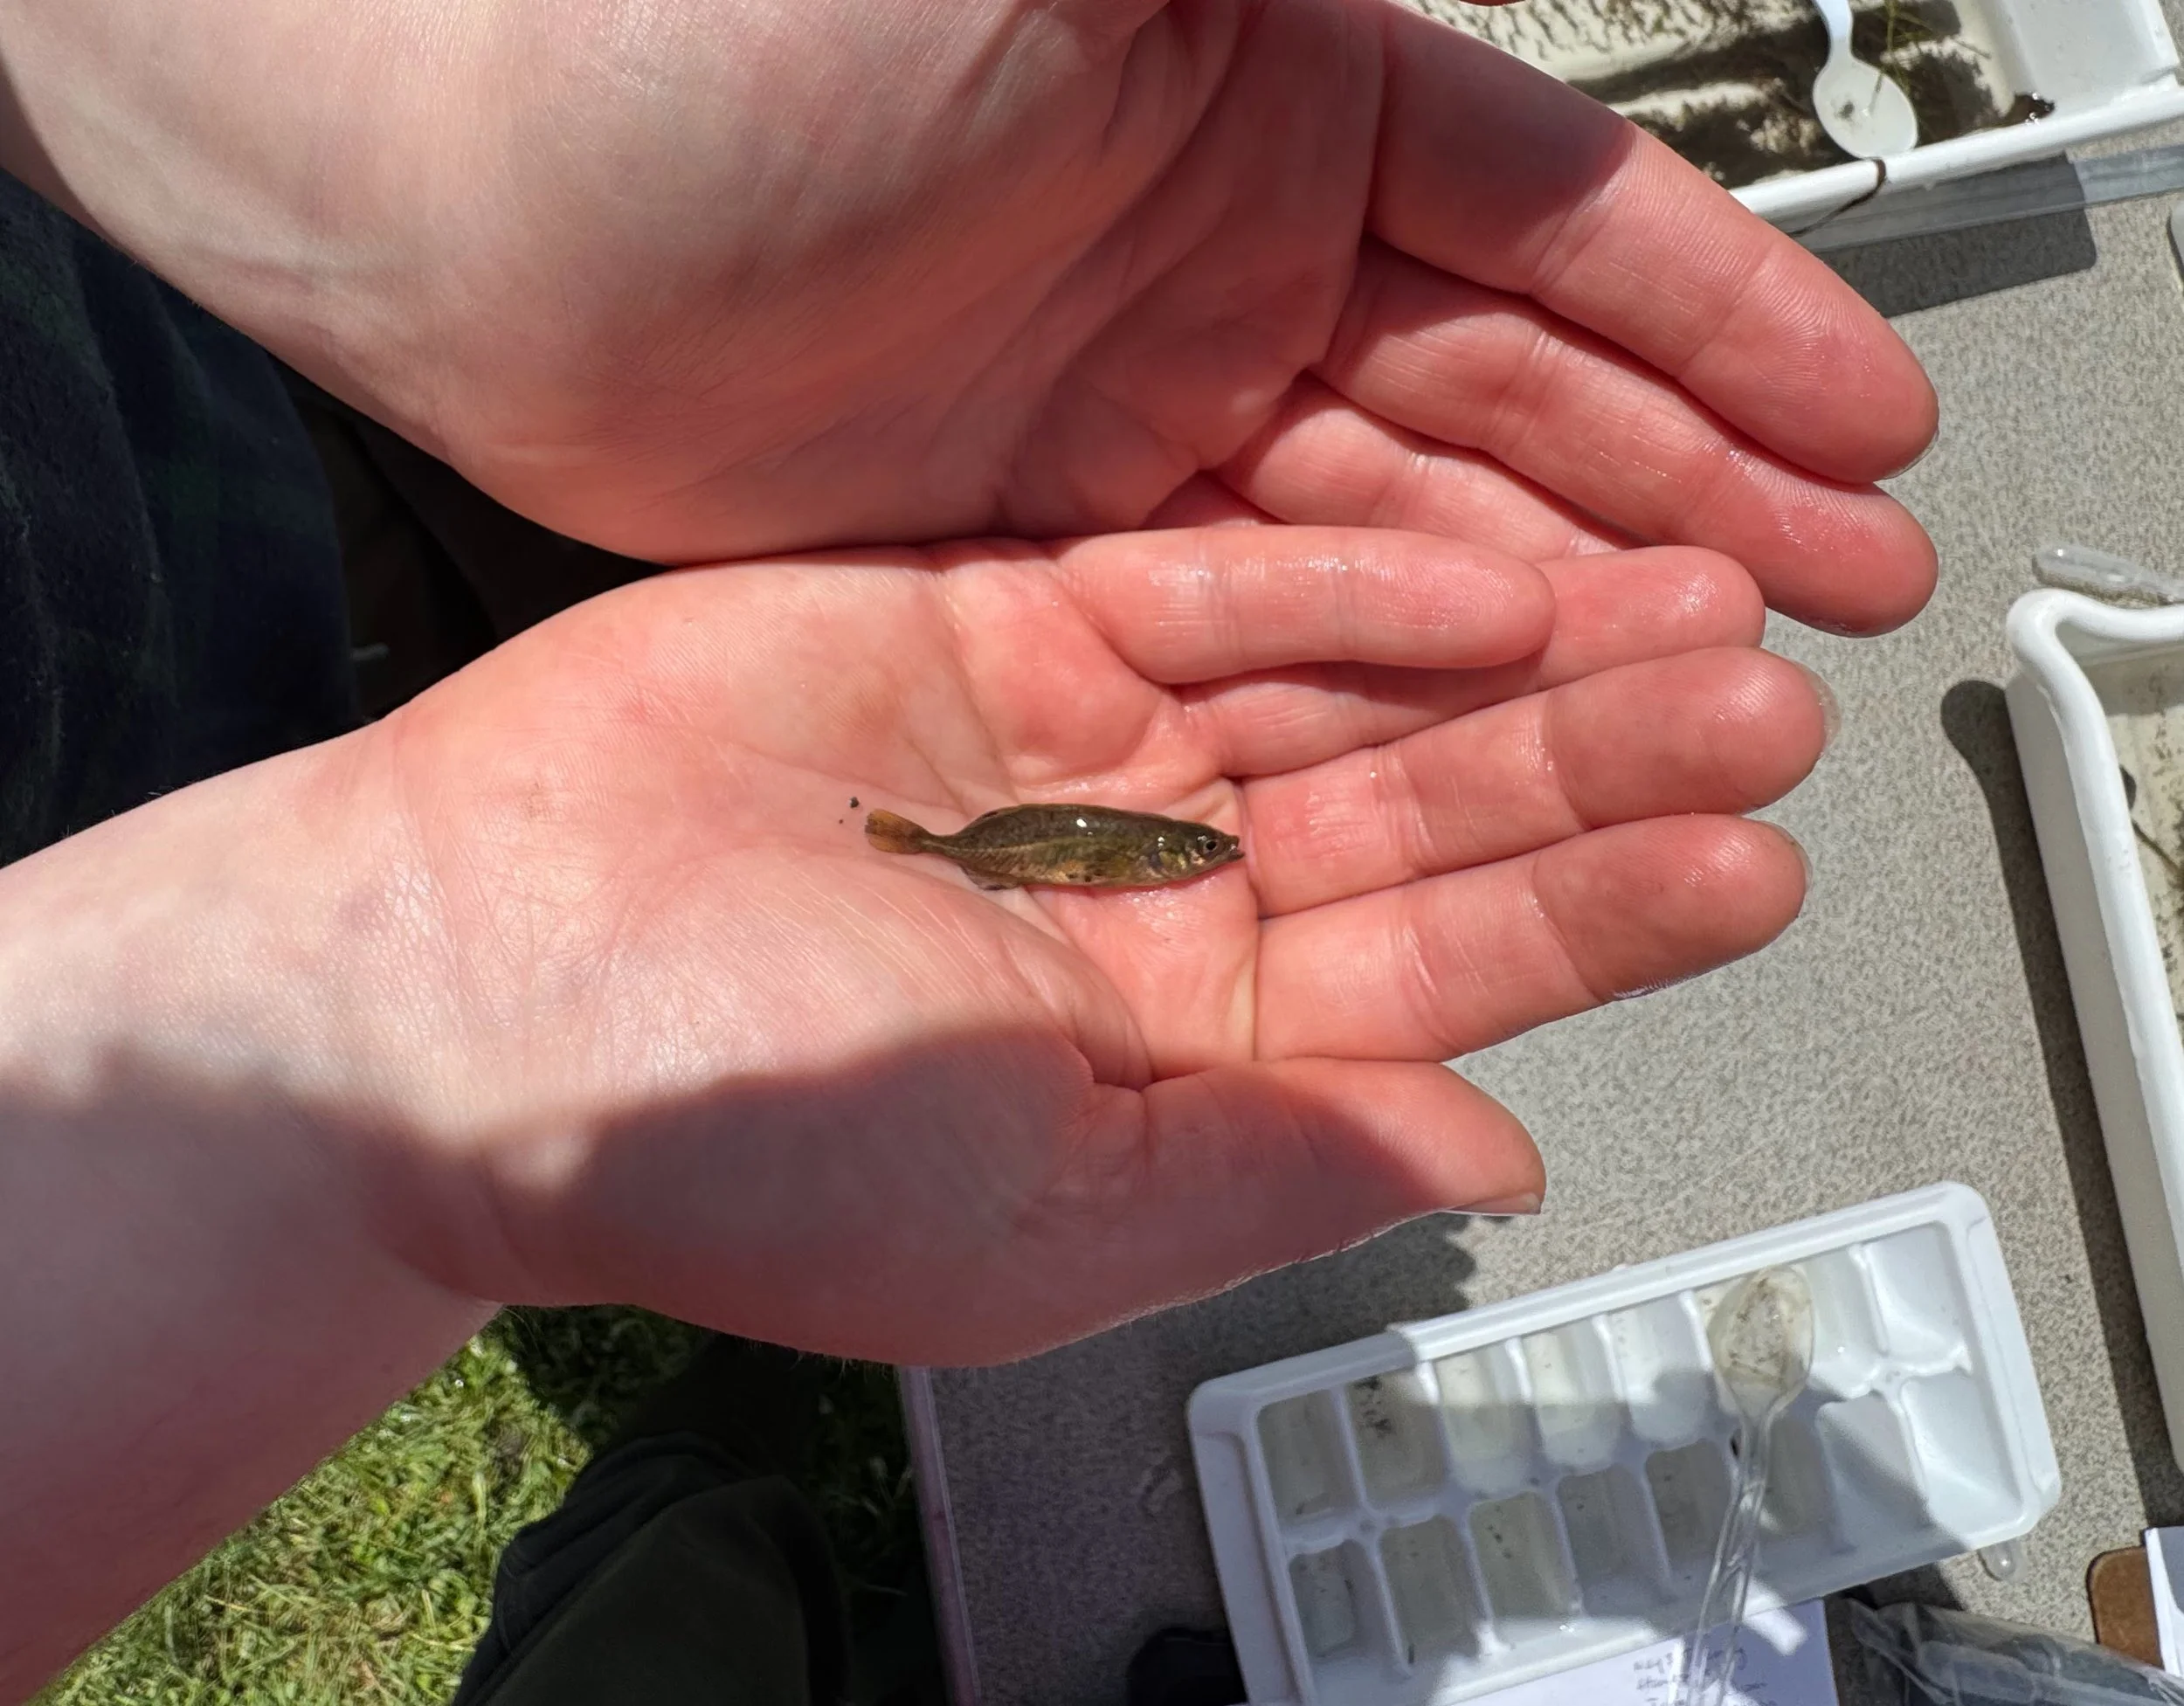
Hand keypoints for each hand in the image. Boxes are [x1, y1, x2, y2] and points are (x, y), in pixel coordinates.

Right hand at [0, 524, 1825, 1679]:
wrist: (473, 988)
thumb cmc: (732, 1148)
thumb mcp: (1047, 1220)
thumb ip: (1287, 1174)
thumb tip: (1498, 1165)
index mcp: (1181, 1052)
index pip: (1437, 975)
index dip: (1594, 920)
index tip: (1744, 866)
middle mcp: (1151, 889)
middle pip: (1420, 811)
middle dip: (1592, 761)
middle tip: (1758, 704)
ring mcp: (1082, 746)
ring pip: (1346, 682)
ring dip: (1511, 650)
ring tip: (1681, 610)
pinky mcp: (997, 619)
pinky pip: (1200, 583)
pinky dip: (1337, 580)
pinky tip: (1477, 574)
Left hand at [1, 0, 1934, 630]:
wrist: (455, 181)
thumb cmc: (721, 18)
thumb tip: (1492, 7)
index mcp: (1272, 88)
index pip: (1559, 217)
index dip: (1720, 323)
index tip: (1856, 424)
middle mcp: (1217, 253)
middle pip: (1506, 390)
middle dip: (1684, 485)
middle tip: (1831, 593)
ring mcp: (1127, 409)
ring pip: (1399, 520)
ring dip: (1559, 600)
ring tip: (1714, 680)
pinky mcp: (1030, 539)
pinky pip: (1253, 615)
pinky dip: (1372, 665)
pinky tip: (1481, 717)